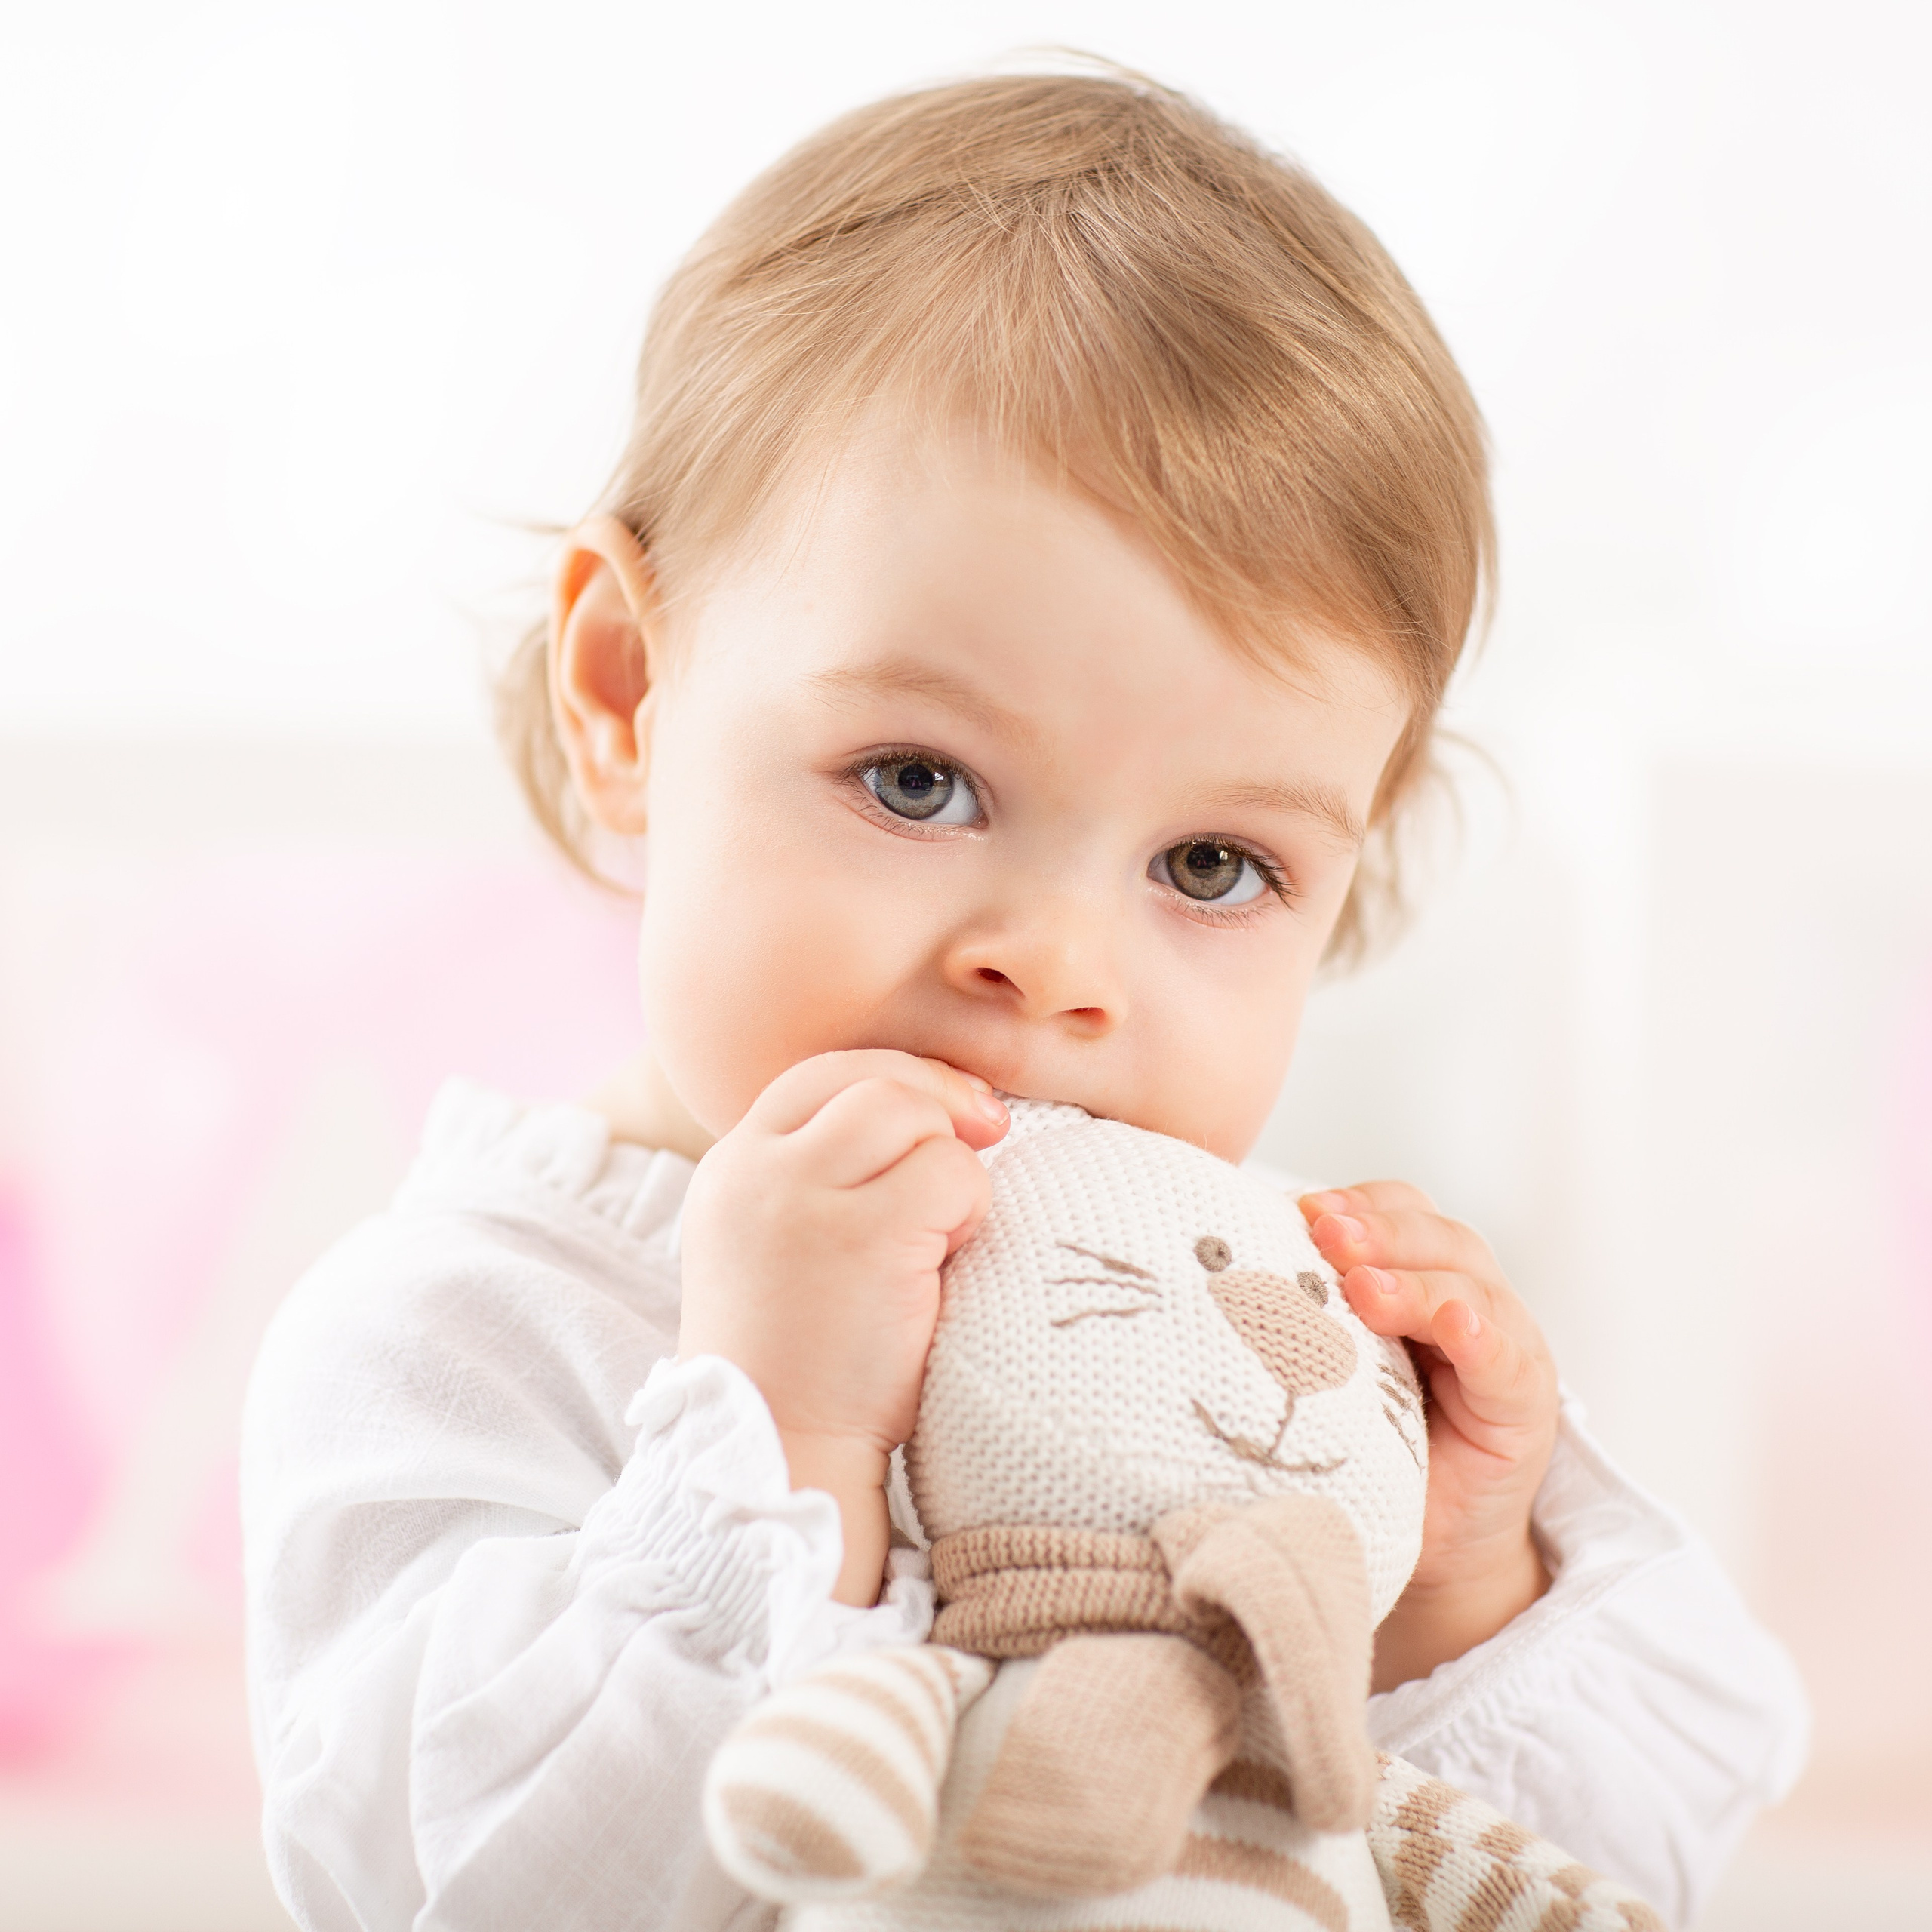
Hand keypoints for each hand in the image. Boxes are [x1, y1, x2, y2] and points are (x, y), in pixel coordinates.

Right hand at [679, 1050, 1006, 1602]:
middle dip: (939, 1100)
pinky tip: (947, 1261)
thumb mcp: (775, 1247)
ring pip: (913, 1114)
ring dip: (952, 1162)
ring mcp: (806, 1198)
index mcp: (729, 1169)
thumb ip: (814, 1177)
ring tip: (942, 1232)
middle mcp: (757, 1171)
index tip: (944, 1115)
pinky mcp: (867, 1234)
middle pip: (870, 1080)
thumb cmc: (799, 1362)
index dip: (893, 1081)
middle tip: (988, 1134)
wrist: (782, 1454)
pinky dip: (970, 1209)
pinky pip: (953, 1173)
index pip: (816, 1077)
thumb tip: (923, 1112)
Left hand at [1299, 1181, 1557, 1689]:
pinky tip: (1456, 1325)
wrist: (1429, 1545)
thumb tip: (1212, 1272)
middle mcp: (1465, 1296)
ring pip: (1469, 1284)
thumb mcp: (1325, 1369)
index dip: (1353, 1203)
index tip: (1298, 1209)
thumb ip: (1298, 1317)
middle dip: (1378, 1229)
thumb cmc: (1367, 1445)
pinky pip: (1505, 1358)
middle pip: (1434, 1235)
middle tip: (1328, 1235)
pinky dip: (1481, 1334)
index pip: (1395, 1211)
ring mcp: (1501, 1345)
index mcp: (1413, 1275)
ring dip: (1415, 1279)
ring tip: (1365, 1286)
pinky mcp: (1524, 1403)